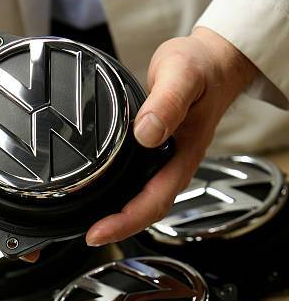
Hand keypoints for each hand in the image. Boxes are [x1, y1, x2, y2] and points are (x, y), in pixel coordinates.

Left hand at [86, 27, 257, 245]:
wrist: (213, 64)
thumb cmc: (201, 69)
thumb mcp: (182, 76)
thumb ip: (168, 103)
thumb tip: (147, 133)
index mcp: (183, 156)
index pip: (153, 202)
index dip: (125, 222)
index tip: (98, 232)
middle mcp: (173, 167)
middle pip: (146, 212)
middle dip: (117, 229)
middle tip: (89, 236)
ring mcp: (165, 164)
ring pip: (142, 202)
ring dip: (117, 218)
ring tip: (90, 226)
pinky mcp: (155, 157)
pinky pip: (137, 186)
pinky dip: (119, 198)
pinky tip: (101, 198)